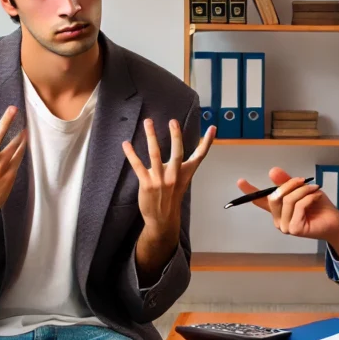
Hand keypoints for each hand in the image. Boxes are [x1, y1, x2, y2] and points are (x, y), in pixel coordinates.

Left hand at [122, 119, 215, 249]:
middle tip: (173, 121)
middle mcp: (174, 175)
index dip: (207, 142)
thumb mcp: (181, 181)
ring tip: (148, 122)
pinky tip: (126, 144)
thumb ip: (181, 166)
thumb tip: (180, 151)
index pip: (199, 155)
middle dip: (176, 136)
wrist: (162, 218)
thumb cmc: (171, 197)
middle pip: (177, 152)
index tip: (213, 128)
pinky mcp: (147, 183)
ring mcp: (160, 179)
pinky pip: (138, 165)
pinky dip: (131, 154)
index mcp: (185, 173)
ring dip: (151, 137)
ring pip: (155, 154)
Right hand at [236, 167, 338, 250]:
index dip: (249, 191)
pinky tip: (316, 197)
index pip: (260, 201)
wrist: (334, 221)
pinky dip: (309, 198)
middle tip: (304, 180)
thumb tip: (272, 171)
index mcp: (278, 211)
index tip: (240, 181)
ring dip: (303, 190)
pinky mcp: (294, 229)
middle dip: (290, 185)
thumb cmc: (319, 207)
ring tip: (314, 189)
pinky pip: (298, 206)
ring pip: (288, 200)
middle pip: (275, 196)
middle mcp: (278, 220)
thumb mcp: (302, 189)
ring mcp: (285, 226)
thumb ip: (287, 182)